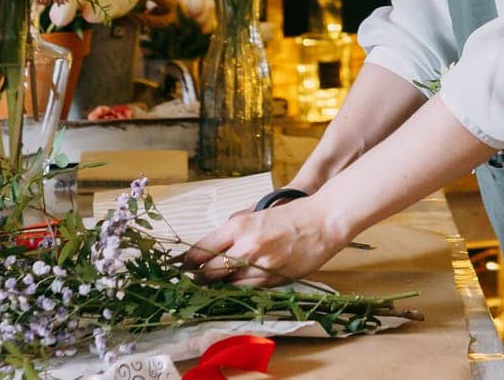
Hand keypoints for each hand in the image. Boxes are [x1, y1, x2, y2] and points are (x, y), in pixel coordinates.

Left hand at [181, 196, 348, 288]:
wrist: (323, 222)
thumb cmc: (290, 214)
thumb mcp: (255, 214)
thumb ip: (233, 230)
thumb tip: (212, 246)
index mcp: (238, 226)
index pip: (199, 250)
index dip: (186, 262)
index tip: (180, 267)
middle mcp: (246, 247)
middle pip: (208, 272)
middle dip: (198, 278)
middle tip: (192, 280)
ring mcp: (260, 266)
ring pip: (226, 285)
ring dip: (217, 286)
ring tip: (211, 285)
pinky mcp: (273, 280)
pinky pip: (247, 290)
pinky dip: (238, 289)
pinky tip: (235, 286)